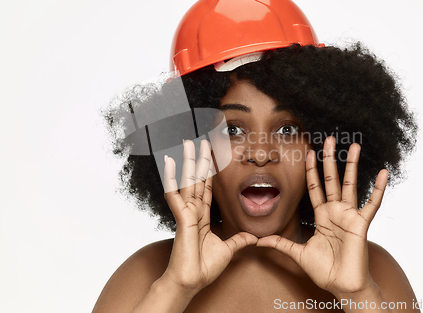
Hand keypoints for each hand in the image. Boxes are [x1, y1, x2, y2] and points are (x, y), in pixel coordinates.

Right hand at [161, 140, 257, 294]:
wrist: (192, 281)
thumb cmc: (204, 268)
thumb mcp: (227, 250)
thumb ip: (238, 241)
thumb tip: (253, 237)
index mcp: (202, 216)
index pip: (207, 188)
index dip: (209, 172)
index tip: (210, 156)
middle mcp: (193, 211)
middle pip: (197, 180)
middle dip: (200, 160)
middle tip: (200, 141)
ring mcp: (186, 212)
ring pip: (188, 181)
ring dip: (188, 161)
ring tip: (187, 142)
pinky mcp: (182, 218)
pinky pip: (175, 194)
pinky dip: (171, 177)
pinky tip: (169, 161)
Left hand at [257, 136, 387, 296]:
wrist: (342, 286)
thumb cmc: (324, 270)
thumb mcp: (298, 253)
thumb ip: (281, 244)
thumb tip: (259, 240)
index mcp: (322, 216)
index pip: (315, 187)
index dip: (311, 171)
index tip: (308, 153)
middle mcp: (335, 211)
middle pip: (331, 179)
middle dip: (329, 159)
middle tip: (329, 139)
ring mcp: (349, 215)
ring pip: (350, 184)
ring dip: (351, 165)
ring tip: (353, 146)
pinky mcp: (361, 224)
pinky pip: (372, 204)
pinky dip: (378, 189)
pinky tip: (382, 172)